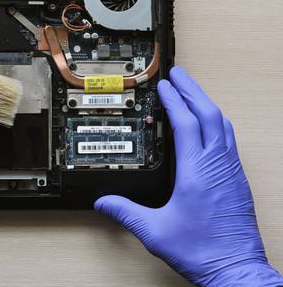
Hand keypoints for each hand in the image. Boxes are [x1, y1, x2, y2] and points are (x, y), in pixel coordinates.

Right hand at [94, 67, 282, 285]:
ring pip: (223, 125)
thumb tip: (104, 203)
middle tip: (180, 75)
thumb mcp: (154, 232)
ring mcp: (231, 172)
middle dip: (193, 91)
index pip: (186, 124)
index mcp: (197, 173)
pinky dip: (217, 123)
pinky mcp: (238, 180)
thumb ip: (125, 213)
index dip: (175, 101)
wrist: (236, 269)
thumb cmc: (203, 252)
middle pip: (209, 115)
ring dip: (207, 104)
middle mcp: (218, 166)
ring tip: (194, 92)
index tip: (165, 86)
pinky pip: (229, 140)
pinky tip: (210, 125)